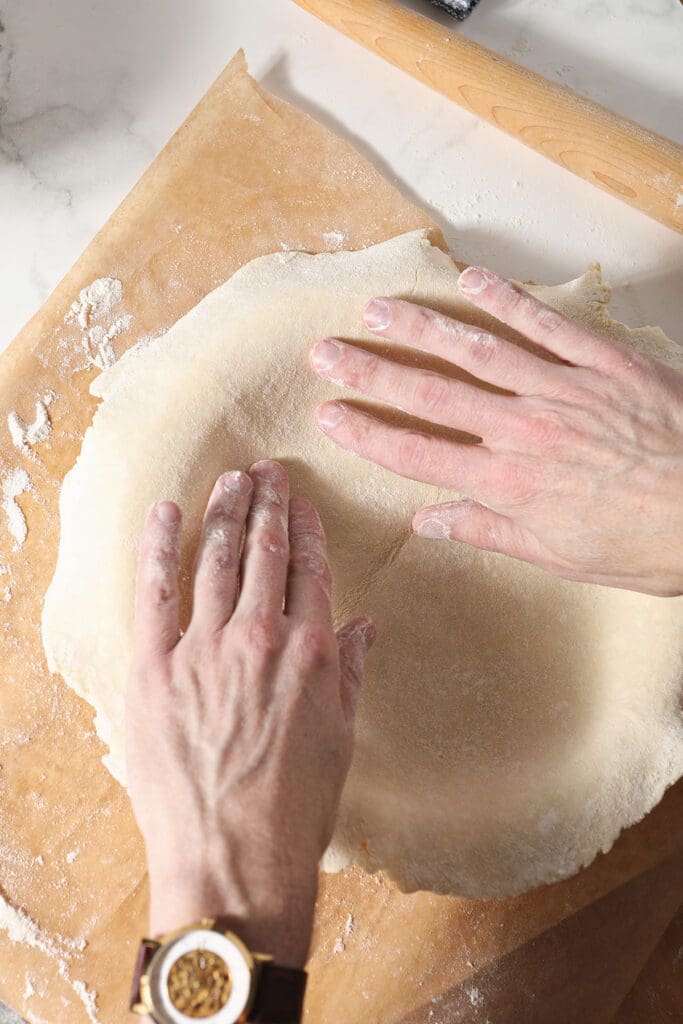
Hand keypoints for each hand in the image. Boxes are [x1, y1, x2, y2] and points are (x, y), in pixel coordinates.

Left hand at [126, 461, 374, 965]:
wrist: (234, 863)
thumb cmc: (296, 807)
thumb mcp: (341, 736)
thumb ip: (349, 670)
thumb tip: (362, 624)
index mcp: (310, 652)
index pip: (310, 568)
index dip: (306, 527)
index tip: (302, 501)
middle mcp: (258, 638)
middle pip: (263, 551)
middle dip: (266, 503)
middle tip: (266, 470)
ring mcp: (202, 650)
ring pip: (215, 559)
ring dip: (223, 512)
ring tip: (229, 480)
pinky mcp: (154, 668)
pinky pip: (155, 591)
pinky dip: (160, 546)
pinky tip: (167, 513)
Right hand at [310, 267, 682, 596]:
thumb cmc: (646, 544)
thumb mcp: (562, 557)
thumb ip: (491, 532)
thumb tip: (430, 522)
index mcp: (510, 485)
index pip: (418, 454)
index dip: (367, 433)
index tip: (328, 416)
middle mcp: (524, 431)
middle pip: (432, 394)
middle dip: (372, 371)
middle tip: (326, 351)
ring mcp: (562, 390)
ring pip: (478, 350)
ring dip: (422, 328)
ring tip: (377, 308)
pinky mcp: (603, 363)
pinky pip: (546, 325)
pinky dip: (507, 301)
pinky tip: (470, 280)